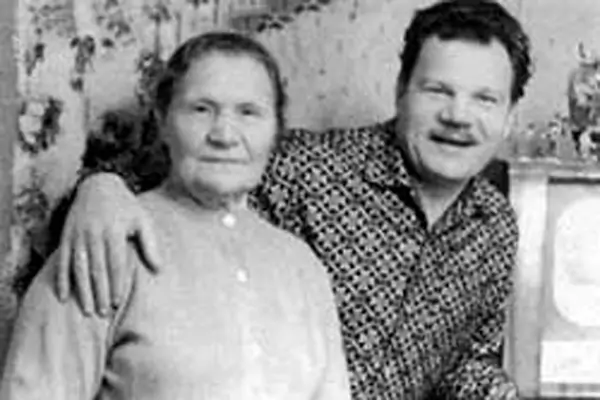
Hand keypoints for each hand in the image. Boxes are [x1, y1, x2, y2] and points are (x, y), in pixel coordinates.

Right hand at [56, 173, 160, 315]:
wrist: (98, 185)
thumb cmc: (126, 207)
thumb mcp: (142, 221)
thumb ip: (150, 245)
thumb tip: (159, 270)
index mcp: (114, 231)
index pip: (115, 263)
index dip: (116, 283)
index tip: (118, 301)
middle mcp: (94, 234)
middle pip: (96, 269)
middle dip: (100, 293)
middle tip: (104, 313)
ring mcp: (78, 236)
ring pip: (78, 268)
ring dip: (82, 291)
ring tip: (87, 311)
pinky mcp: (67, 237)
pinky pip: (62, 261)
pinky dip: (61, 279)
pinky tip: (63, 296)